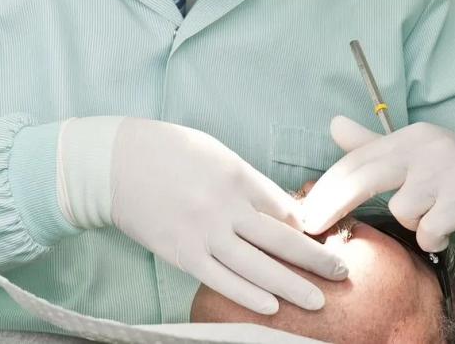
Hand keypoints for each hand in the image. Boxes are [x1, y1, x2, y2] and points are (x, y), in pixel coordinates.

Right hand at [68, 118, 347, 314]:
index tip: (325, 239)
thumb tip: (278, 209)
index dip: (308, 226)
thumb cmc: (165, 150)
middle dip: (315, 258)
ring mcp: (203, 232)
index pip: (283, 207)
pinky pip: (221, 279)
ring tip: (318, 301)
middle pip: (280, 240)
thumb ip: (246, 179)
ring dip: (291, 285)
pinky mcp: (181, 253)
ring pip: (257, 266)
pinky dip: (248, 294)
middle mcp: (224, 205)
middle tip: (342, 272)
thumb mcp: (213, 151)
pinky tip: (271, 306)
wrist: (112, 164)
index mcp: (236, 174)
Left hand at [301, 117, 454, 252]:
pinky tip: (447, 231)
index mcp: (411, 137)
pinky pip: (429, 229)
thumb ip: (372, 145)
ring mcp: (450, 172)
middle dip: (333, 205)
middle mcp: (428, 147)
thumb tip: (333, 124)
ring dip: (413, 223)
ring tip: (432, 218)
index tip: (303, 212)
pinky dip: (433, 238)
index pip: (358, 160)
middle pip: (366, 178)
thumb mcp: (415, 157)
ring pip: (402, 210)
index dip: (326, 187)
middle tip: (312, 228)